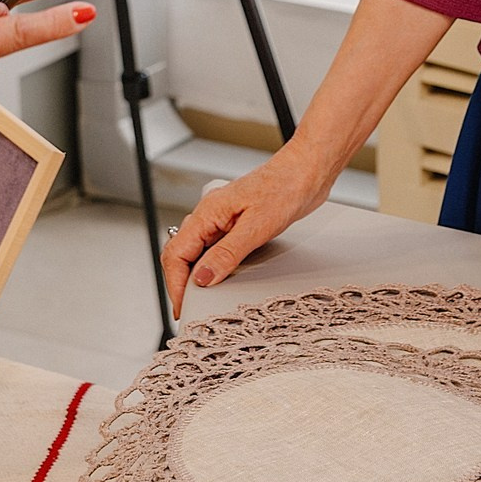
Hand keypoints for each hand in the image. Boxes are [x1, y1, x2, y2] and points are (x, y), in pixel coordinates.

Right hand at [162, 146, 331, 316]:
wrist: (305, 173)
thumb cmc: (284, 189)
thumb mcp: (256, 227)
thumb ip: (226, 254)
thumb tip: (202, 278)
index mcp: (207, 213)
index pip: (175, 253)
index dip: (175, 284)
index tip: (183, 308)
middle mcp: (209, 216)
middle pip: (180, 254)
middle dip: (181, 283)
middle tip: (190, 308)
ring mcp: (221, 220)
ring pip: (195, 251)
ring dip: (195, 275)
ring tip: (202, 299)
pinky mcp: (235, 224)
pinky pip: (213, 248)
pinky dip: (211, 265)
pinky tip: (221, 277)